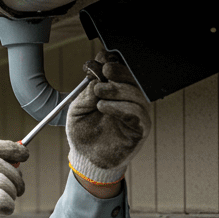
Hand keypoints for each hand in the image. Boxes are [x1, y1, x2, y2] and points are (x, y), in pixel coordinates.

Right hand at [0, 139, 27, 217]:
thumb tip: (3, 167)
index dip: (10, 148)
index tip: (23, 153)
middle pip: (1, 163)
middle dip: (15, 177)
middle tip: (19, 188)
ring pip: (6, 182)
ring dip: (11, 194)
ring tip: (5, 204)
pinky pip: (5, 199)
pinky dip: (8, 207)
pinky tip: (2, 212)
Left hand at [67, 51, 150, 184]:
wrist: (85, 158)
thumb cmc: (83, 132)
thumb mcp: (78, 108)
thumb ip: (87, 92)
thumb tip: (98, 73)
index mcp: (116, 92)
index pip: (121, 71)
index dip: (113, 62)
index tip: (101, 59)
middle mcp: (129, 100)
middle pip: (133, 79)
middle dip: (119, 71)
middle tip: (105, 70)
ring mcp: (136, 114)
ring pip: (136, 94)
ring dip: (117, 89)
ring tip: (100, 92)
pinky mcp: (140, 129)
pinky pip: (136, 113)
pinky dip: (120, 107)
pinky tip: (104, 106)